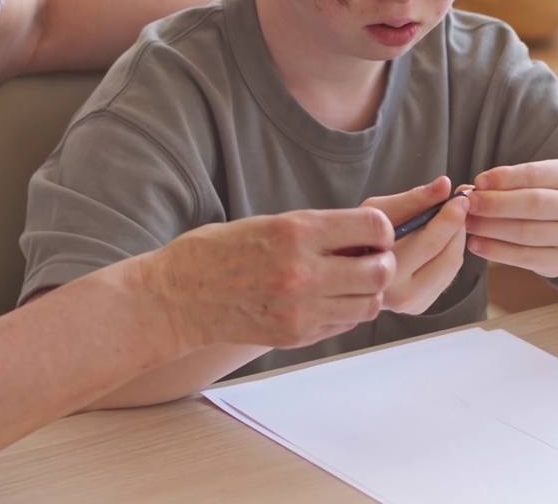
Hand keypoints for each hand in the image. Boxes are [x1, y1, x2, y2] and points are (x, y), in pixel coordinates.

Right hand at [135, 208, 395, 350]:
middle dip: (381, 262)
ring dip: (366, 291)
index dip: (381, 230)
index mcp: (296, 231)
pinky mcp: (295, 335)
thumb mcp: (270, 223)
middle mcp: (302, 271)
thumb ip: (319, 229)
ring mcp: (300, 308)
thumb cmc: (219, 252)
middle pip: (380, 270)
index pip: (373, 227)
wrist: (176, 297)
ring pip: (369, 303)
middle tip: (369, 259)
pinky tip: (325, 300)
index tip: (373, 233)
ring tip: (347, 282)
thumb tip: (367, 234)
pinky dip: (345, 312)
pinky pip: (344, 324)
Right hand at [360, 177, 469, 314]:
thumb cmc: (358, 235)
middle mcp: (399, 295)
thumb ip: (412, 199)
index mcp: (384, 270)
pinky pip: (448, 277)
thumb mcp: (377, 211)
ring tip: (449, 219)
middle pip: (449, 258)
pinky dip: (450, 253)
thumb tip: (445, 184)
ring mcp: (412, 305)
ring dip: (457, 239)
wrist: (343, 268)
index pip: (430, 244)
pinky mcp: (420, 306)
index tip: (459, 198)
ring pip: (453, 267)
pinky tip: (441, 239)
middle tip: (459, 205)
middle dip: (459, 227)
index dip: (450, 218)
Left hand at [465, 160, 557, 277]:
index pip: (535, 174)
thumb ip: (502, 185)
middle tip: (467, 205)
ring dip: (490, 228)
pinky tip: (475, 244)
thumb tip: (465, 191)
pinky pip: (524, 257)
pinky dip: (496, 251)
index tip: (477, 182)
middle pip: (533, 203)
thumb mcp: (531, 184)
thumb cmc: (542, 201)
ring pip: (526, 232)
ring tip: (466, 224)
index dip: (504, 178)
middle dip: (495, 204)